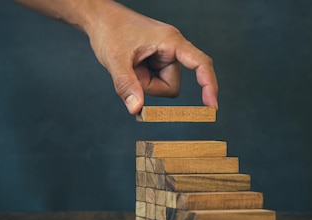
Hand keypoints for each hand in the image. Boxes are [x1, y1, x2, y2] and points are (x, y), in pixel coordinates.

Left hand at [84, 1, 217, 113]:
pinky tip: (134, 67)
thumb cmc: (109, 30)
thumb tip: (136, 109)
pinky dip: (143, 80)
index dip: (209, 85)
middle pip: (172, 85)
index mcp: (171, 41)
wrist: (100, 19)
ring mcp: (166, 56)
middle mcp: (173, 48)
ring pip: (164, 86)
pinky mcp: (158, 61)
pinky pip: (157, 82)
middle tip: (132, 71)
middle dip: (151, 87)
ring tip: (131, 66)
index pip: (200, 64)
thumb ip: (127, 85)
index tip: (211, 106)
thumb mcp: (115, 60)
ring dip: (145, 83)